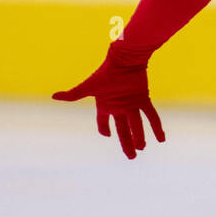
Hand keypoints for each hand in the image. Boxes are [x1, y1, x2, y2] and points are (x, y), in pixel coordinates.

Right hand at [52, 40, 165, 160]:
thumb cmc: (104, 73)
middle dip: (127, 143)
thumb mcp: (88, 87)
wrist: (123, 60)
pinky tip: (162, 139)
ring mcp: (132, 104)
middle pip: (123, 129)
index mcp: (105, 105)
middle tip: (132, 156)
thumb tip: (53, 96)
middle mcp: (119, 107)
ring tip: (142, 148)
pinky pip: (151, 116)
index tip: (106, 136)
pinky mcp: (144, 99)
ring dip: (140, 137)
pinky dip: (157, 127)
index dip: (104, 130)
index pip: (103, 122)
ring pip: (137, 125)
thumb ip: (73, 95)